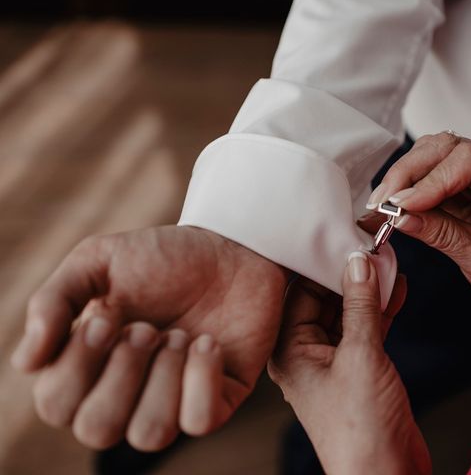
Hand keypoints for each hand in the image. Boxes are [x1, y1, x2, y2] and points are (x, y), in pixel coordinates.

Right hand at [11, 226, 287, 450]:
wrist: (230, 248)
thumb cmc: (161, 258)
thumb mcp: (99, 261)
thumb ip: (55, 301)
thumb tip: (27, 362)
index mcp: (88, 368)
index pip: (56, 405)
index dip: (78, 366)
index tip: (106, 317)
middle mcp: (127, 394)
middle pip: (97, 430)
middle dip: (122, 373)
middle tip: (147, 328)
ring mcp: (174, 400)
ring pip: (149, 435)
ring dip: (163, 378)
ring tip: (180, 335)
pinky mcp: (219, 399)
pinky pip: (200, 421)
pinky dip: (202, 379)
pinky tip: (208, 343)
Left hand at [268, 252, 430, 474]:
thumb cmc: (360, 429)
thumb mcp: (361, 355)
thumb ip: (360, 305)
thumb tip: (359, 262)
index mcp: (288, 350)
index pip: (300, 291)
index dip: (322, 263)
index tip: (344, 238)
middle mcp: (305, 353)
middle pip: (324, 299)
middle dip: (349, 274)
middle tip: (371, 245)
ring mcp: (332, 362)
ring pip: (348, 313)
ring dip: (369, 290)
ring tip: (389, 260)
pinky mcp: (358, 369)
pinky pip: (366, 329)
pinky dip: (381, 311)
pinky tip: (397, 289)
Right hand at [361, 132, 470, 310]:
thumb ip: (443, 236)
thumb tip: (401, 216)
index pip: (470, 162)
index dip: (431, 180)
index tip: (402, 205)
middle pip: (447, 147)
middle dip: (408, 172)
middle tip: (381, 203)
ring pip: (433, 150)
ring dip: (403, 173)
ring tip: (383, 203)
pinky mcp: (462, 174)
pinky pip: (429, 164)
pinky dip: (406, 180)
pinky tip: (393, 200)